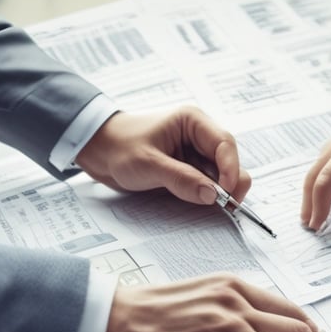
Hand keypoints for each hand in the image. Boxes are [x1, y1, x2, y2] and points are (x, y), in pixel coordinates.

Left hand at [76, 106, 250, 204]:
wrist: (99, 151)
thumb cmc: (119, 148)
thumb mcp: (148, 165)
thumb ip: (181, 179)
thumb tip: (212, 195)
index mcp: (192, 122)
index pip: (224, 144)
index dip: (231, 169)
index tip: (226, 193)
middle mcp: (199, 136)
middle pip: (229, 161)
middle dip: (231, 184)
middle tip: (228, 207)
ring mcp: (195, 154)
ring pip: (222, 175)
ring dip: (222, 192)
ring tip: (218, 209)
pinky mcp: (189, 170)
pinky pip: (208, 184)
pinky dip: (210, 196)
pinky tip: (206, 205)